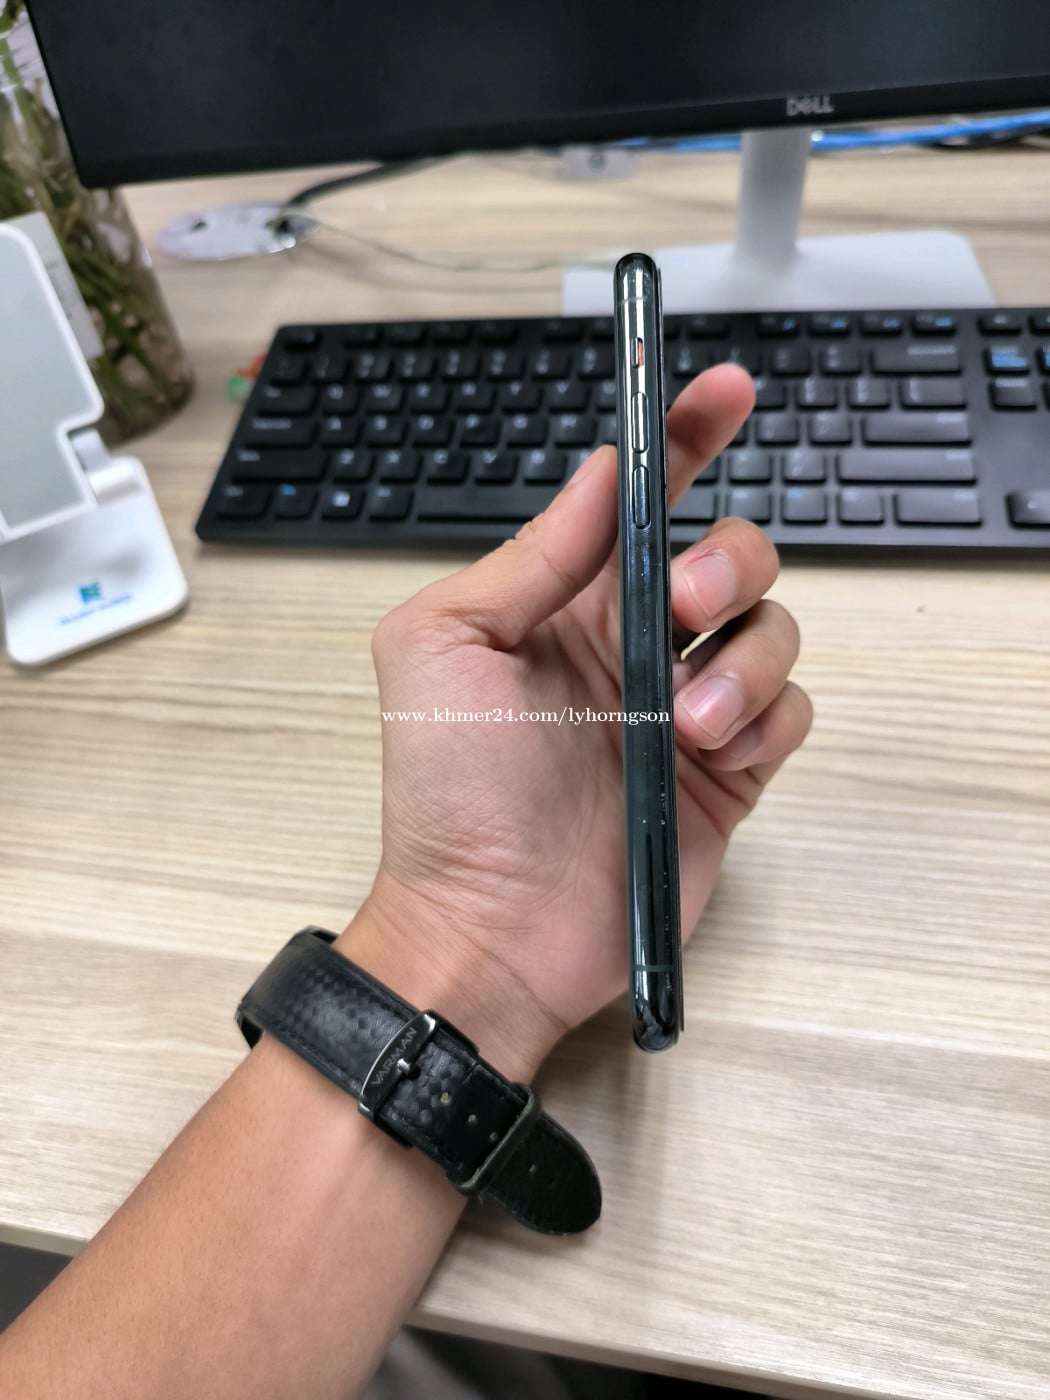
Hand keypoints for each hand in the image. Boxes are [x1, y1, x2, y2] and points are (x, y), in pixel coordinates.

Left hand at [342, 365, 811, 1078]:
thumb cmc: (449, 789)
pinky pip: (789, 712)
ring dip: (744, 658)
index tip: (728, 390)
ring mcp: (684, 710)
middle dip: (726, 563)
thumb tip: (602, 469)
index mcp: (566, 604)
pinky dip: (765, 717)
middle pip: (730, 557)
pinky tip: (710, 751)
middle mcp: (634, 645)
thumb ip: (531, 556)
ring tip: (684, 718)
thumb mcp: (446, 647)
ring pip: (772, 631)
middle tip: (684, 604)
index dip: (686, 438)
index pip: (641, 501)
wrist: (490, 927)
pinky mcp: (728, 775)